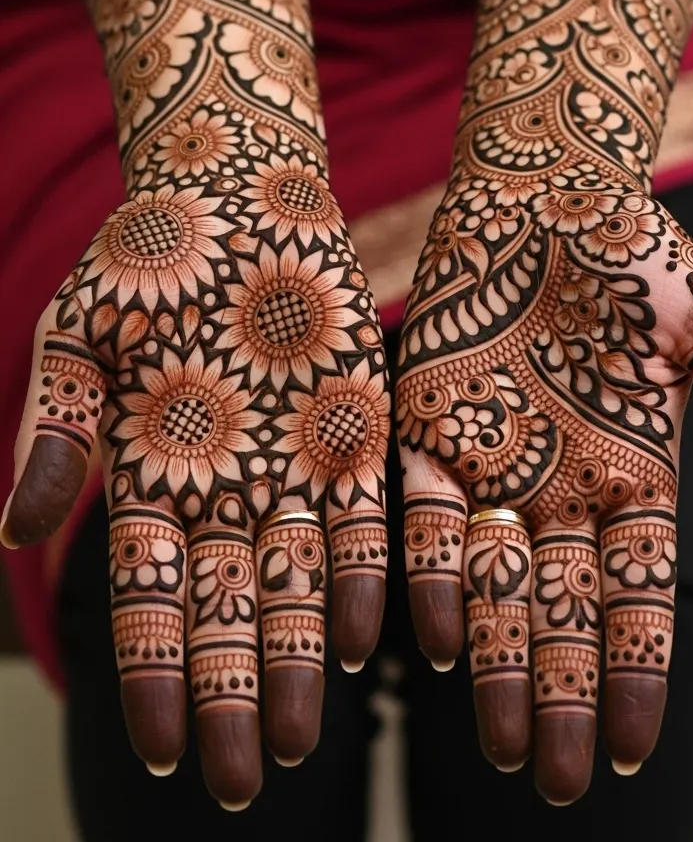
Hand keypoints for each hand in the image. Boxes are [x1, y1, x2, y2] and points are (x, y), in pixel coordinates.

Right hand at [2, 144, 388, 807]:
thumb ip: (55, 429)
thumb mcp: (79, 335)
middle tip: (238, 783)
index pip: (149, 598)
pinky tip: (372, 638)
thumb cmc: (144, 259)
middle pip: (228, 612)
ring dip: (298, 660)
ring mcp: (295, 464)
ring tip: (297, 738)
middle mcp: (226, 490)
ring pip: (299, 583)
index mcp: (152, 478)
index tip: (160, 748)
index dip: (154, 672)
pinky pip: (368, 518)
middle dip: (230, 696)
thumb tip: (14, 528)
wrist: (236, 195)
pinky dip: (369, 576)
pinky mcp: (357, 430)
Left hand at [396, 168, 692, 801]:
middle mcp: (560, 486)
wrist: (546, 187)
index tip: (631, 745)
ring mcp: (492, 460)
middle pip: (565, 611)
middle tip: (558, 780)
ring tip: (503, 744)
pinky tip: (434, 637)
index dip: (635, 669)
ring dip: (499, 661)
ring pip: (495, 582)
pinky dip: (429, 574)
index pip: (637, 594)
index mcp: (634, 475)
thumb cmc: (637, 255)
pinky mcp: (427, 424)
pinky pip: (422, 516)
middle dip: (563, 694)